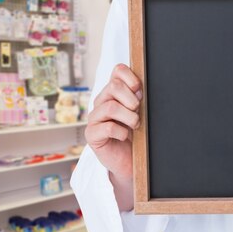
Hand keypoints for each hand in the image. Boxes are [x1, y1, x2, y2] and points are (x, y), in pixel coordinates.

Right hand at [85, 64, 141, 185]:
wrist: (129, 160)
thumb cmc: (136, 135)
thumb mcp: (140, 113)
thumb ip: (138, 99)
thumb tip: (140, 89)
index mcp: (113, 92)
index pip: (118, 71)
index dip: (131, 78)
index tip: (140, 91)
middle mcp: (101, 101)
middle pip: (114, 87)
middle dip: (132, 100)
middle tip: (138, 112)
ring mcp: (94, 118)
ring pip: (111, 107)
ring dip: (129, 117)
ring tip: (135, 125)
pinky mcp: (91, 134)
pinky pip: (108, 127)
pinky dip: (122, 132)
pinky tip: (125, 136)